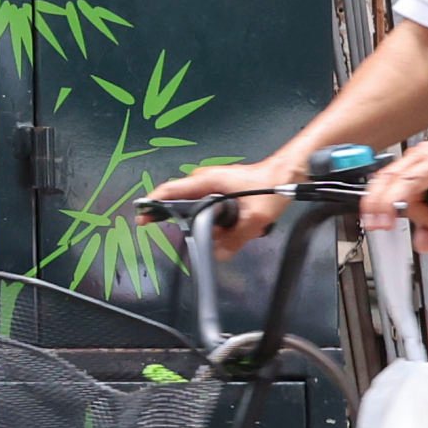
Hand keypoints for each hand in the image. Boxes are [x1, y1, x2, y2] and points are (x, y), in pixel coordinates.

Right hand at [143, 153, 301, 251]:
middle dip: (179, 219)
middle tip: (185, 235)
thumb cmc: (270, 186)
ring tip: (223, 231)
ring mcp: (211, 182)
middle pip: (179, 200)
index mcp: (207, 181)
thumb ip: (234, 239)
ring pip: (195, 205)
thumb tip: (218, 254)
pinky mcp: (219, 187)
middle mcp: (204, 179)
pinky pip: (206, 204)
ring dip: (201, 221)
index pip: (170, 190)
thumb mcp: (253, 219)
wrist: (285, 173)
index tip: (142, 216)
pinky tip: (227, 227)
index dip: (153, 203)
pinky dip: (210, 217)